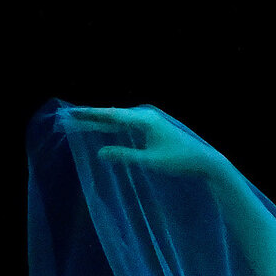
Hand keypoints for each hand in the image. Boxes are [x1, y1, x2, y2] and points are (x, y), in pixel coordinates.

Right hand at [67, 105, 221, 178]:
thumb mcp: (150, 161)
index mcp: (144, 119)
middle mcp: (145, 114)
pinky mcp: (153, 126)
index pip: (111, 115)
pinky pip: (127, 124)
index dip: (90, 115)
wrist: (205, 161)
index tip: (72, 113)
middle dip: (91, 117)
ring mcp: (150, 119)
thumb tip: (100, 153)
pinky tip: (104, 129)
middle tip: (70, 117)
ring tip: (81, 121)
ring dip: (101, 121)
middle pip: (112, 114)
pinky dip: (114, 127)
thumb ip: (124, 156)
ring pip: (119, 119)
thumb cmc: (179, 161)